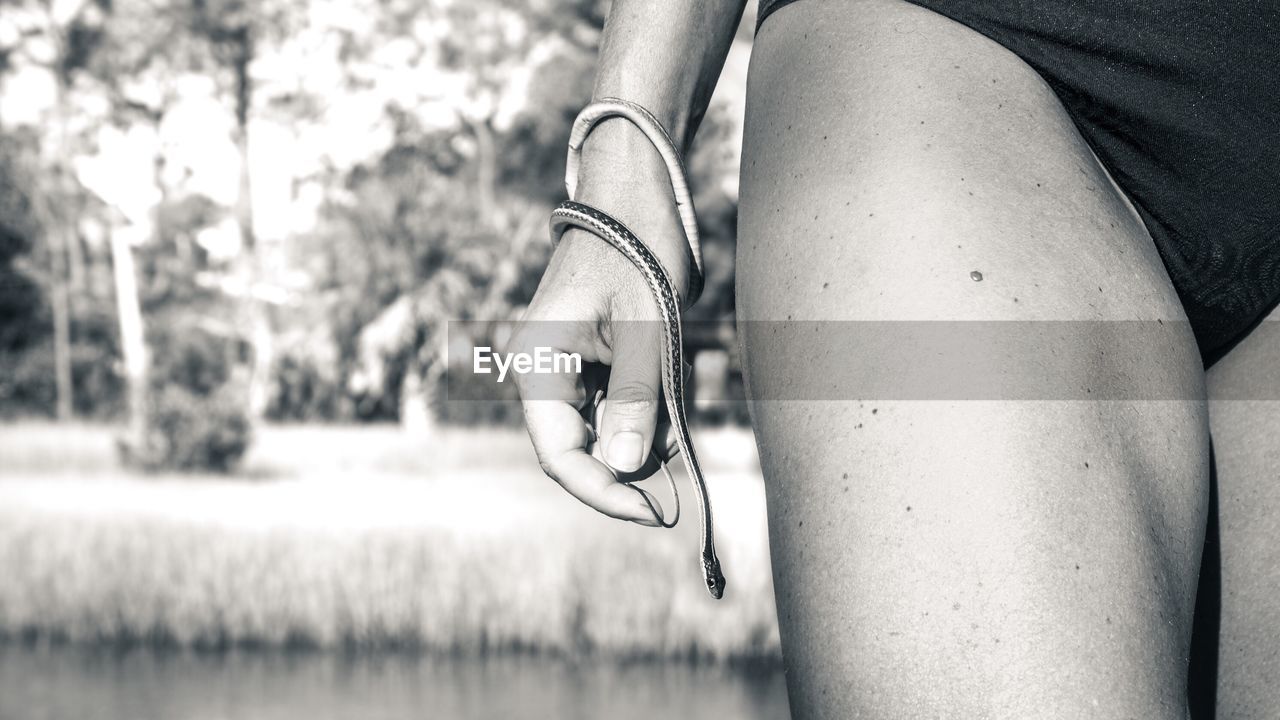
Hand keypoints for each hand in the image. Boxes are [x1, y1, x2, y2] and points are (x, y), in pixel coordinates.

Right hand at [509, 130, 691, 524]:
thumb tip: (628, 468)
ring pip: (602, 433)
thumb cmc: (636, 247)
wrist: (638, 193)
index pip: (560, 455)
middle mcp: (545, 372)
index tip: (656, 513)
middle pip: (579, 450)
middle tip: (682, 484)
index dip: (604, 492)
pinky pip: (616, 408)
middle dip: (630, 468)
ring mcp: (568, 368)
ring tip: (678, 406)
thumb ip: (635, 399)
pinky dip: (648, 415)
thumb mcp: (645, 327)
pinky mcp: (593, 362)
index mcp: (538, 363)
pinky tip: (671, 393)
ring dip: (645, 439)